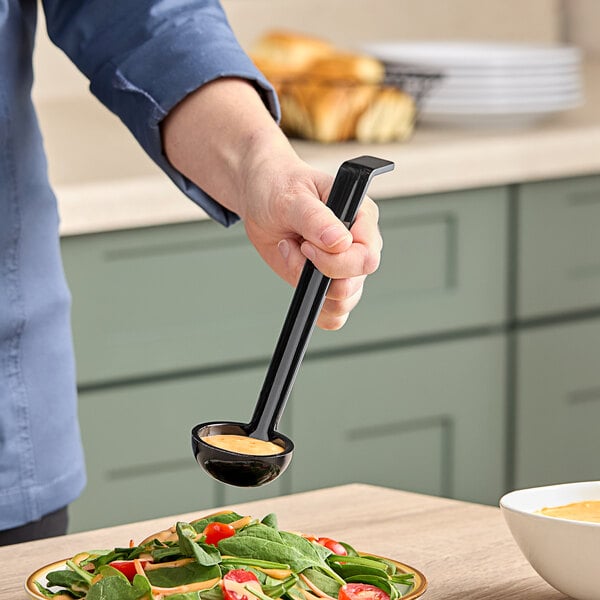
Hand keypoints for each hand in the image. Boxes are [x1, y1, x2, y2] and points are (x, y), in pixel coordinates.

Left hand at [239, 153, 381, 329]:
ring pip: (343, 303)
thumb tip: (340, 243)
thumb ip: (317, 219)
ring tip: (293, 252)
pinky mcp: (327, 283)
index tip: (307, 246)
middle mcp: (359, 245)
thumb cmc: (280, 186)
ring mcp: (344, 267)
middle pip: (355, 284)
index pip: (367, 257)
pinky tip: (295, 274)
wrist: (261, 196)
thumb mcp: (293, 197)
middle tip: (296, 246)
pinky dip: (311, 305)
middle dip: (318, 274)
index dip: (336, 261)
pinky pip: (332, 314)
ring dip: (309, 286)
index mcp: (362, 218)